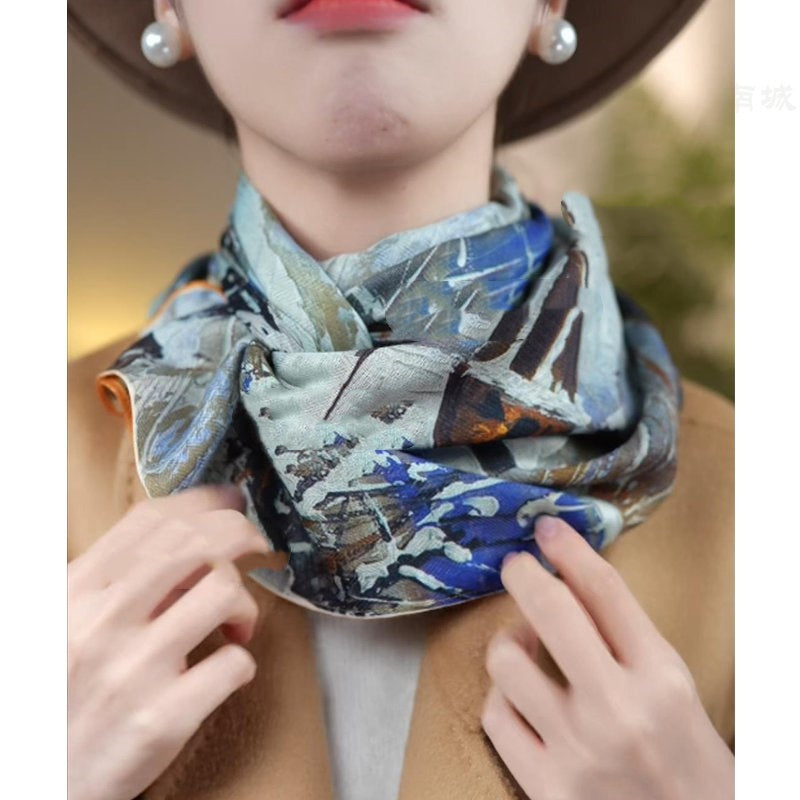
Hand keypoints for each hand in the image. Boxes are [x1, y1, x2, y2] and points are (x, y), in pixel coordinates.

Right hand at [68, 484, 273, 799]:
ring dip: (246, 603)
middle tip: (257, 547)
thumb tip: (188, 536)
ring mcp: (133, 670)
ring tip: (236, 624)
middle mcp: (102, 623)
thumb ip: (115, 580)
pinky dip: (242, 660)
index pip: (149, 521)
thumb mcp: (66, 622)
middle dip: (241, 534)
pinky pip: (233, 665)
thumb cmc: (60, 693)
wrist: (37, 782)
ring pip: (223, 592)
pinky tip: (226, 670)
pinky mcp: (162, 719)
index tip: (231, 503)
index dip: (204, 503)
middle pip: (195, 545)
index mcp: (75, 593)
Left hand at [481, 516, 733, 799]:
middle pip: (551, 611)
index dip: (569, 549)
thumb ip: (625, 636)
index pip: (605, 591)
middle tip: (516, 565)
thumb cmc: (684, 758)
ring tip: (521, 642)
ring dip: (508, 641)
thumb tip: (568, 578)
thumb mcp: (672, 686)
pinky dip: (501, 697)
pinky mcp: (546, 787)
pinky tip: (517, 695)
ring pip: (506, 662)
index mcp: (661, 678)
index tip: (547, 528)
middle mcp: (618, 710)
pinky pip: (495, 716)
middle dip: (524, 574)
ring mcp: (577, 750)